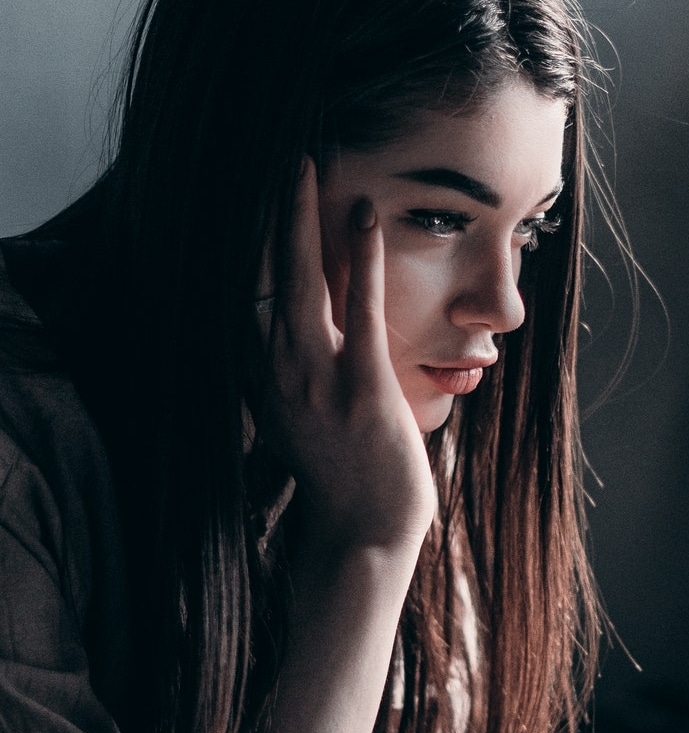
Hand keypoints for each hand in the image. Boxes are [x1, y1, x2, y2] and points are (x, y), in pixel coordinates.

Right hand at [260, 158, 433, 549]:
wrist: (364, 534)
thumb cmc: (342, 477)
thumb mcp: (303, 419)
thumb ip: (293, 375)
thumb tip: (295, 339)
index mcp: (260, 378)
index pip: (240, 294)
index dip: (238, 242)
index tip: (241, 195)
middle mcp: (276, 372)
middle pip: (259, 274)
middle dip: (264, 212)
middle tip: (273, 156)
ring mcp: (316, 378)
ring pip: (300, 280)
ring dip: (300, 217)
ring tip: (304, 163)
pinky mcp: (360, 386)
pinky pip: (358, 310)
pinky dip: (361, 260)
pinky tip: (365, 217)